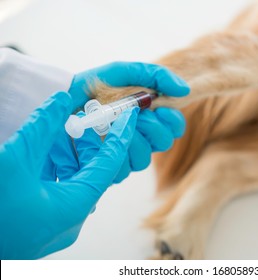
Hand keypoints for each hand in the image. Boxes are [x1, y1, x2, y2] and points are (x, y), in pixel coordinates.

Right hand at [0, 92, 138, 258]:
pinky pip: (58, 192)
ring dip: (65, 155)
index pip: (110, 162)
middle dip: (85, 142)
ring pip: (73, 181)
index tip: (130, 115)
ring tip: (55, 133)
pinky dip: (53, 170)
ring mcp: (57, 224)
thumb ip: (42, 126)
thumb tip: (63, 99)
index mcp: (75, 206)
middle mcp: (72, 219)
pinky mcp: (42, 225)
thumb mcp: (14, 159)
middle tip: (80, 119)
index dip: (121, 135)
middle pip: (91, 171)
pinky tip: (41, 154)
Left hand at [45, 62, 189, 181]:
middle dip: (151, 128)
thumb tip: (185, 90)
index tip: (159, 108)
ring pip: (143, 160)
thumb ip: (155, 76)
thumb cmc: (93, 85)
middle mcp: (141, 138)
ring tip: (110, 126)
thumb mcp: (124, 73)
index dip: (173, 120)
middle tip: (134, 114)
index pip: (175, 127)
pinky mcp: (108, 169)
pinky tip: (98, 141)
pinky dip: (111, 155)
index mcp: (149, 117)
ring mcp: (125, 155)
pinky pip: (121, 171)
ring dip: (129, 141)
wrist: (61, 99)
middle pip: (164, 144)